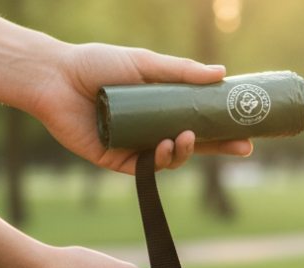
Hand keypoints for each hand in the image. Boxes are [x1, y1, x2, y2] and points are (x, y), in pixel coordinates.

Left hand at [29, 43, 252, 174]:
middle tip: (242, 146)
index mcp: (162, 108)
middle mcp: (153, 130)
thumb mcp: (146, 64)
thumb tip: (222, 74)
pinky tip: (165, 146)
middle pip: (196, 144)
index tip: (248, 131)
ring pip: (174, 158)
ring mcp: (137, 147)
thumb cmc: (97, 64)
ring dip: (187, 151)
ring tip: (187, 136)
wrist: (55, 77)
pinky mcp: (118, 160)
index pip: (202, 122)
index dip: (225, 129)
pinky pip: (147, 167)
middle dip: (221, 147)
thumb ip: (182, 72)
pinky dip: (161, 159)